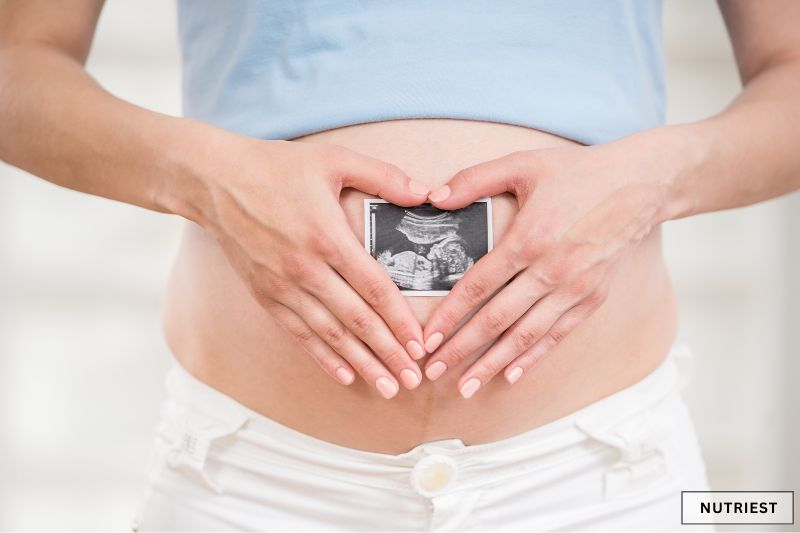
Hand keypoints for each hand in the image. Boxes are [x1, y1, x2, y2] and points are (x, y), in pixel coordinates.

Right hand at [187, 135, 430, 397]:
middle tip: (413, 379)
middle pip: (356, 320)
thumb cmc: (276, 167)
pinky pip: (298, 333)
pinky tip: (344, 375)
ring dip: (361, 363)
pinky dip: (322, 357)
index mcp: (327, 236)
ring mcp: (283, 286)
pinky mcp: (265, 295)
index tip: (420, 344)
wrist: (214, 181)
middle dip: (388, 353)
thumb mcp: (334, 159)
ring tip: (387, 387)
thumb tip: (425, 194)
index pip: (373, 288)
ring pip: (329, 334)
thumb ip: (383, 176)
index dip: (399, 320)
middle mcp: (306, 268)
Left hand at [422, 140, 674, 396]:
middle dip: (461, 349)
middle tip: (434, 372)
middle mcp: (550, 271)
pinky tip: (512, 375)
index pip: (479, 287)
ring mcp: (574, 289)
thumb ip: (474, 179)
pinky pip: (557, 335)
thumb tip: (433, 197)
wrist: (641, 184)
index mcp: (528, 240)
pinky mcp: (592, 298)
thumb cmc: (579, 173)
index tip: (427, 338)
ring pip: (525, 335)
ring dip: (493, 363)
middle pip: (496, 320)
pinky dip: (534, 357)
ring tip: (466, 386)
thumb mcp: (523, 164)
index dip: (450, 316)